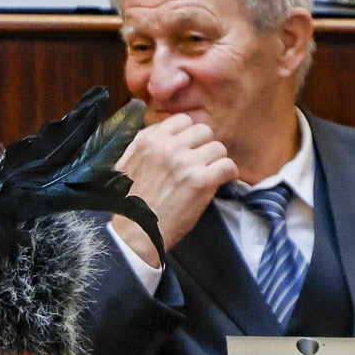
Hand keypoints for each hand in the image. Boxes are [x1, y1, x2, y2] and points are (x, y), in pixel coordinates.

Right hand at [107, 113, 235, 266]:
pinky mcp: (200, 181)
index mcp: (149, 139)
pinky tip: (218, 183)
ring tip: (208, 176)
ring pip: (218, 148)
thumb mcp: (127, 162)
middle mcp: (167, 147)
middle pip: (204, 131)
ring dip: (216, 162)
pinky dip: (228, 175)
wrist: (134, 234)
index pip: (183, 120)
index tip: (189, 149)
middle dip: (204, 147)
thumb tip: (166, 128)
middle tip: (200, 165)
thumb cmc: (129, 202)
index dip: (189, 135)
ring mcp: (185, 163)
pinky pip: (228, 166)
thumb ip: (146, 143)